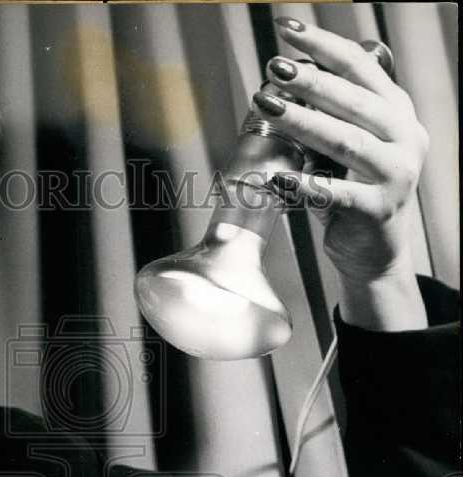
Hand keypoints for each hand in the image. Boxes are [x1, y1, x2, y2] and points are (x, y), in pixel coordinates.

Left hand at [255, 20, 428, 286]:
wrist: (375, 251)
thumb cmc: (353, 191)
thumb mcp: (348, 145)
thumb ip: (330, 114)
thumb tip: (282, 78)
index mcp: (397, 111)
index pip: (360, 66)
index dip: (323, 46)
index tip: (287, 30)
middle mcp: (405, 137)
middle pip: (352, 101)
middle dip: (309, 82)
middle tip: (272, 69)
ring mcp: (395, 174)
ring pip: (345, 142)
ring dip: (302, 123)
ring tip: (267, 107)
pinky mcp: (377, 210)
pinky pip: (336, 194)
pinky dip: (305, 185)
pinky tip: (277, 177)